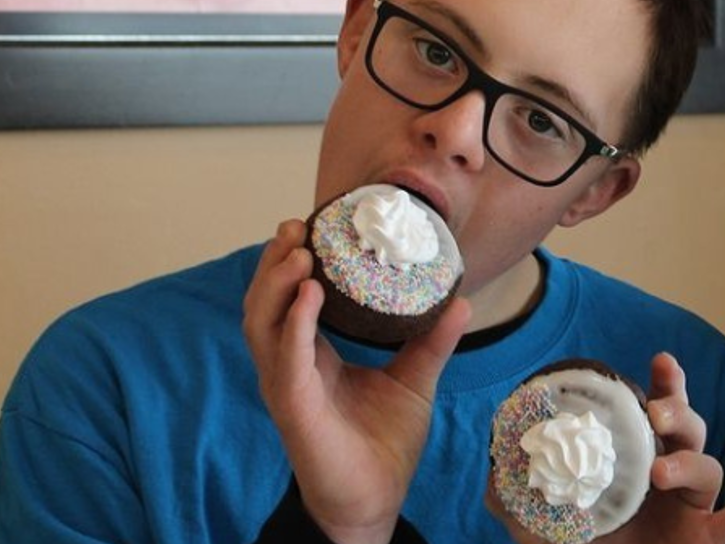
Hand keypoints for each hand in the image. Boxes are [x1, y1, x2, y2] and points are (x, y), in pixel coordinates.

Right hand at [243, 219, 470, 543]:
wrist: (375, 501)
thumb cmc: (383, 445)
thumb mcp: (413, 380)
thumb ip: (431, 341)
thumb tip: (463, 301)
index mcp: (310, 355)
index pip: (290, 298)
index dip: (291, 261)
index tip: (311, 224)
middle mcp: (289, 365)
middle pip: (264, 301)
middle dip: (274, 261)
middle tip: (297, 226)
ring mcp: (285, 385)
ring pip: (261, 322)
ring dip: (277, 282)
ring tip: (300, 250)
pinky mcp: (293, 406)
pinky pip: (287, 358)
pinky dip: (296, 322)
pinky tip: (311, 294)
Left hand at [488, 353, 724, 543]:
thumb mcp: (539, 523)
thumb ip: (515, 497)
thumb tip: (491, 473)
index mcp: (636, 459)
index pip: (656, 412)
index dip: (666, 384)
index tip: (662, 359)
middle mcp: (669, 476)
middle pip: (690, 430)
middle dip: (679, 411)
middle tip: (656, 412)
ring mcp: (691, 509)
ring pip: (710, 468)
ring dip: (692, 462)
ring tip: (661, 471)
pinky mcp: (706, 541)